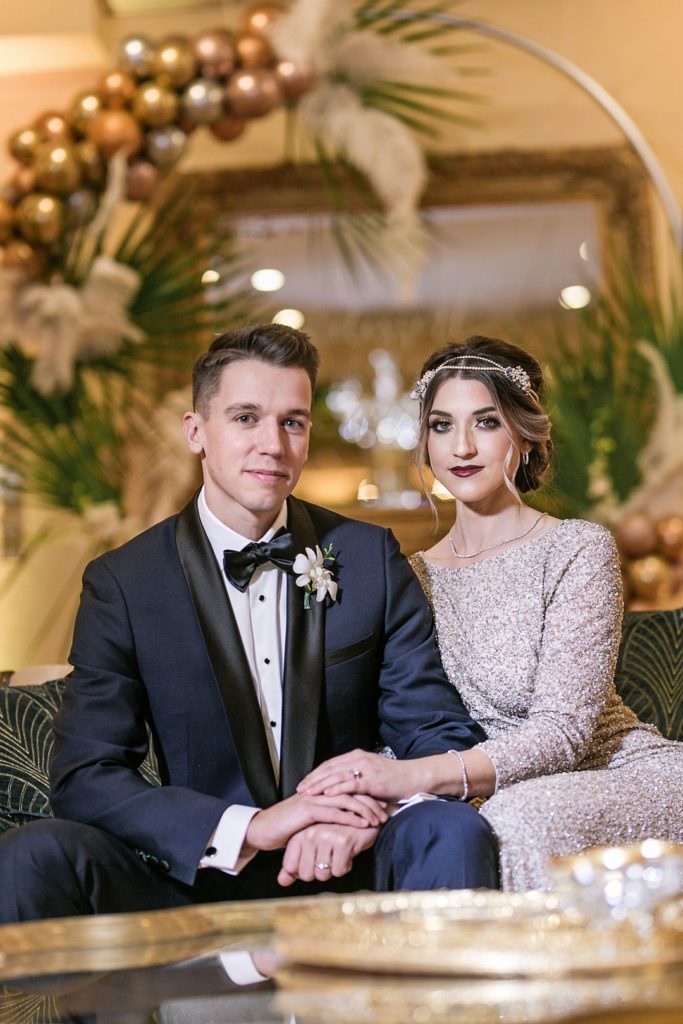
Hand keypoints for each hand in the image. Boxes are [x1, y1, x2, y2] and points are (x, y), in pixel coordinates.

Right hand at [245, 791, 386, 852]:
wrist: (262, 830)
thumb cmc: (285, 827)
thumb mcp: (309, 820)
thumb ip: (325, 817)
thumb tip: (342, 824)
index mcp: (320, 790)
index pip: (348, 787)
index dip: (367, 794)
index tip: (383, 804)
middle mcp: (318, 790)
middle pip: (351, 789)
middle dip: (371, 800)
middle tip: (386, 812)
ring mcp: (313, 798)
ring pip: (346, 799)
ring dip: (365, 809)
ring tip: (379, 819)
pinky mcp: (308, 810)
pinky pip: (334, 812)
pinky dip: (351, 817)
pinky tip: (363, 824)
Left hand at [278, 822, 378, 886]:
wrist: (362, 817)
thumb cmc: (335, 833)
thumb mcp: (312, 846)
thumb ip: (295, 864)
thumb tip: (281, 882)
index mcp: (299, 834)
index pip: (290, 867)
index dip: (303, 870)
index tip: (314, 861)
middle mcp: (310, 834)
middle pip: (306, 874)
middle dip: (319, 872)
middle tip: (329, 857)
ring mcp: (326, 836)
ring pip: (323, 874)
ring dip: (333, 869)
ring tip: (338, 852)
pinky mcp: (342, 841)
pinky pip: (339, 871)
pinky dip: (345, 866)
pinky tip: (348, 852)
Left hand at [297, 749, 432, 800]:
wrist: (416, 778)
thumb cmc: (396, 781)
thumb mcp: (373, 779)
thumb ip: (358, 782)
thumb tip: (342, 794)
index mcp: (357, 757)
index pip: (330, 764)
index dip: (315, 774)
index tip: (303, 783)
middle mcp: (359, 759)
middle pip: (329, 768)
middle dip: (313, 779)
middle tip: (298, 789)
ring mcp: (366, 767)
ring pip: (336, 775)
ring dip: (320, 785)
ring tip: (307, 793)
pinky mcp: (373, 779)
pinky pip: (351, 783)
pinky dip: (337, 788)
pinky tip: (326, 794)